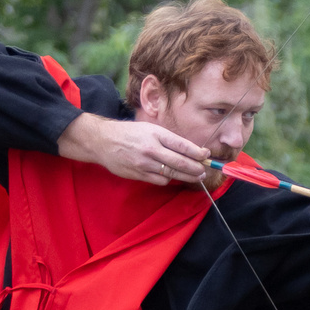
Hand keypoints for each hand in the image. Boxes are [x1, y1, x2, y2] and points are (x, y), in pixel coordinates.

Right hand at [58, 113, 213, 185]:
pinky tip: (173, 176)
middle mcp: (151, 148)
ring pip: (171, 173)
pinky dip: (168, 179)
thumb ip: (167, 139)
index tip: (206, 155)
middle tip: (205, 170)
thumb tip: (189, 149)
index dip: (197, 152)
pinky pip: (159, 180)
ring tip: (196, 176)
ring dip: (186, 176)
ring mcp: (145, 163)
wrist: (103, 141)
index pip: (182, 145)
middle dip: (196, 168)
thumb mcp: (149, 129)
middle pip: (180, 162)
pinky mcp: (139, 174)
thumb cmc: (129, 133)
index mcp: (155, 134)